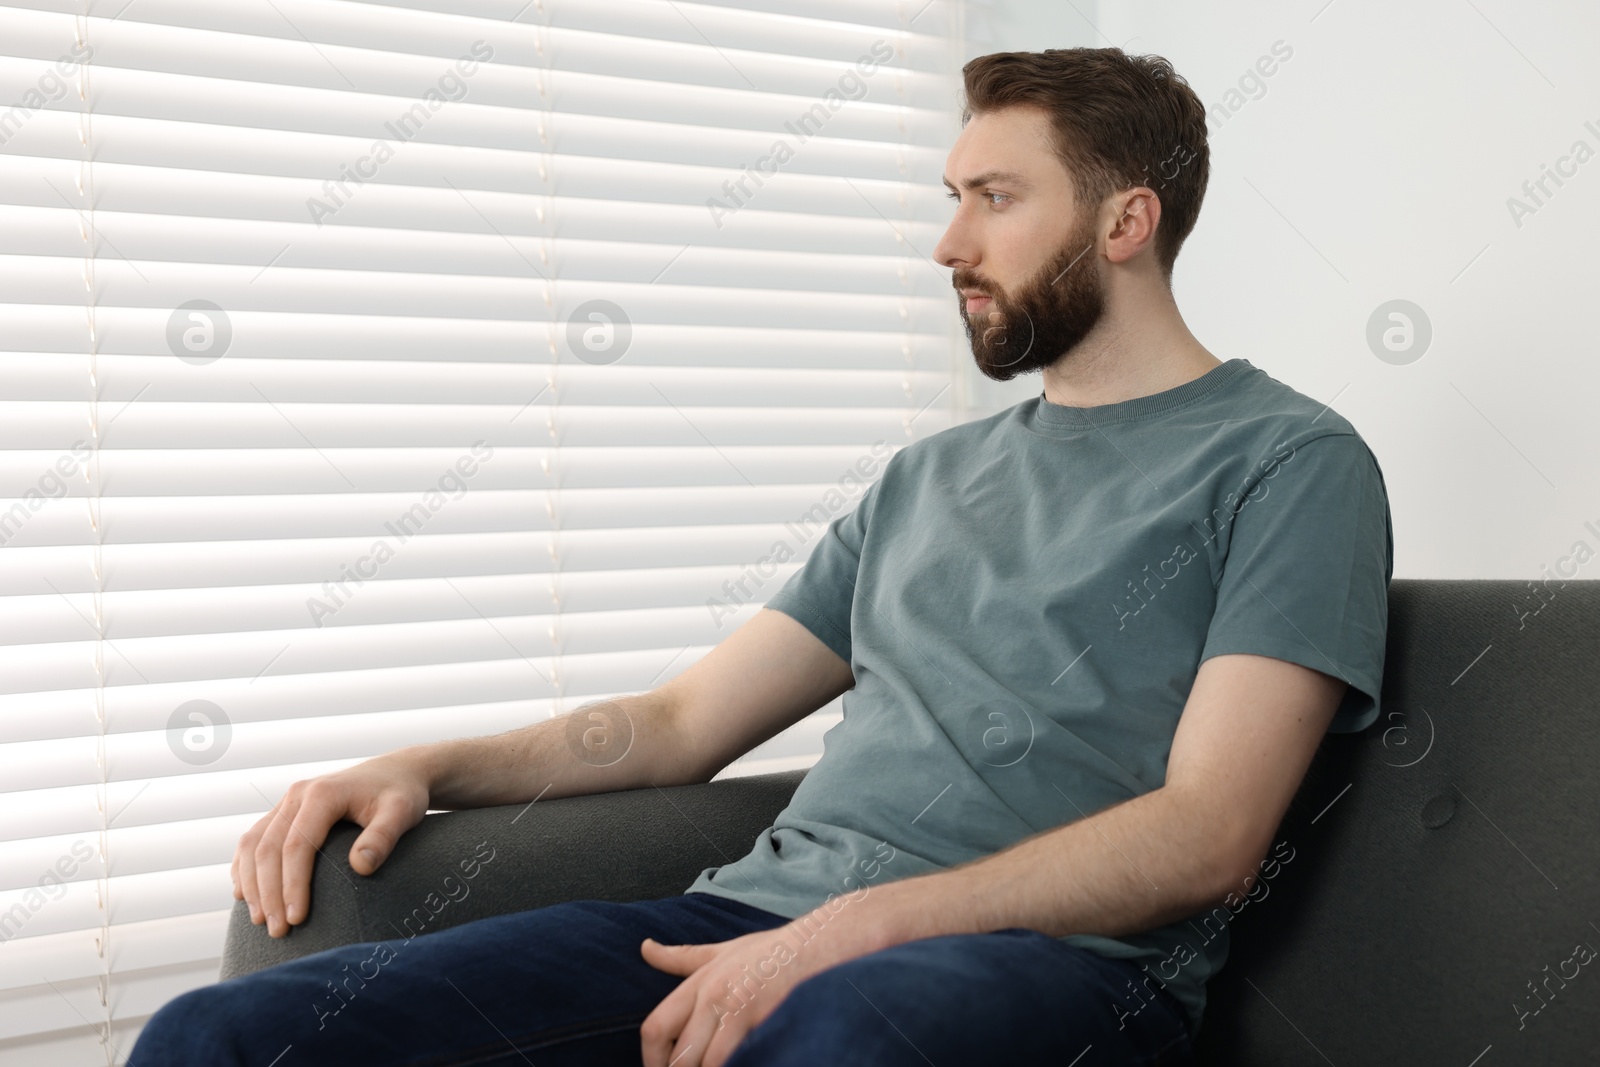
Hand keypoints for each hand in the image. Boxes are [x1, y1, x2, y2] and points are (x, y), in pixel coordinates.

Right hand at [232, 752, 430, 937]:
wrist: (395, 773)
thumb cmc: (401, 795)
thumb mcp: (401, 813)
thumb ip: (383, 838)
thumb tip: (360, 868)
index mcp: (323, 793)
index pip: (297, 845)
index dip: (293, 885)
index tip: (297, 919)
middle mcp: (298, 794)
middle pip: (268, 848)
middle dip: (269, 893)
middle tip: (278, 932)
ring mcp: (287, 802)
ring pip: (252, 844)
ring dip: (251, 884)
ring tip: (260, 921)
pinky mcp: (284, 812)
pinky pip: (253, 840)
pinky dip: (245, 868)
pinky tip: (246, 895)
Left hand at [638, 894, 889, 1066]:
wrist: (824, 942)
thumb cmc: (775, 950)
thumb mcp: (724, 949)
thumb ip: (683, 957)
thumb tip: (645, 949)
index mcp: (699, 981)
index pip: (655, 1029)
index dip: (652, 1063)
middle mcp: (713, 994)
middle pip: (679, 1057)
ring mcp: (739, 1007)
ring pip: (707, 1064)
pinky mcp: (765, 1018)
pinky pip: (740, 1060)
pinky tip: (749, 1065)